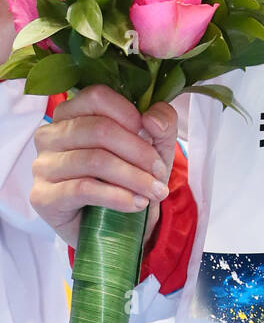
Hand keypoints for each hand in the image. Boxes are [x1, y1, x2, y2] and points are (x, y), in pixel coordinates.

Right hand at [31, 84, 177, 249]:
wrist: (117, 224)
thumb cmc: (131, 173)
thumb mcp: (156, 143)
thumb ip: (162, 121)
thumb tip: (151, 119)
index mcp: (72, 111)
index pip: (97, 97)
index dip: (129, 114)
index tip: (152, 136)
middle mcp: (50, 134)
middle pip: (99, 129)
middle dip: (138, 152)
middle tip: (159, 172)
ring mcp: (43, 165)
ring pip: (94, 160)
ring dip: (133, 177)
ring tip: (153, 191)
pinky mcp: (43, 196)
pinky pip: (82, 189)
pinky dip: (117, 196)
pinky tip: (135, 204)